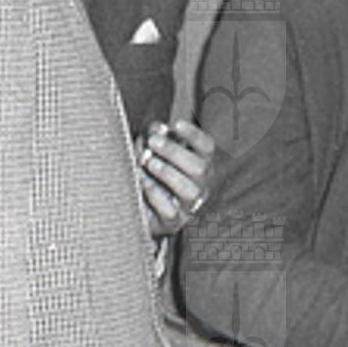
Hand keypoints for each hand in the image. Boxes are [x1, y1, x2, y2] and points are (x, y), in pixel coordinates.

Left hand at [137, 119, 215, 239]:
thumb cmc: (150, 175)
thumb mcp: (152, 152)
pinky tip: (143, 181)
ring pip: (189, 191)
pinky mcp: (173, 222)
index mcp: (199, 165)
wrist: (141, 210)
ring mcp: (188, 206)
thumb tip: (158, 128)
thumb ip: (156, 137)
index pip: (207, 148)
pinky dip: (155, 194)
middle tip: (153, 142)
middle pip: (199, 169)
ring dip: (166, 172)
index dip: (194, 136)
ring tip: (148, 162)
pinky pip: (170, 211)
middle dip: (174, 152)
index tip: (176, 124)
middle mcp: (200, 186)